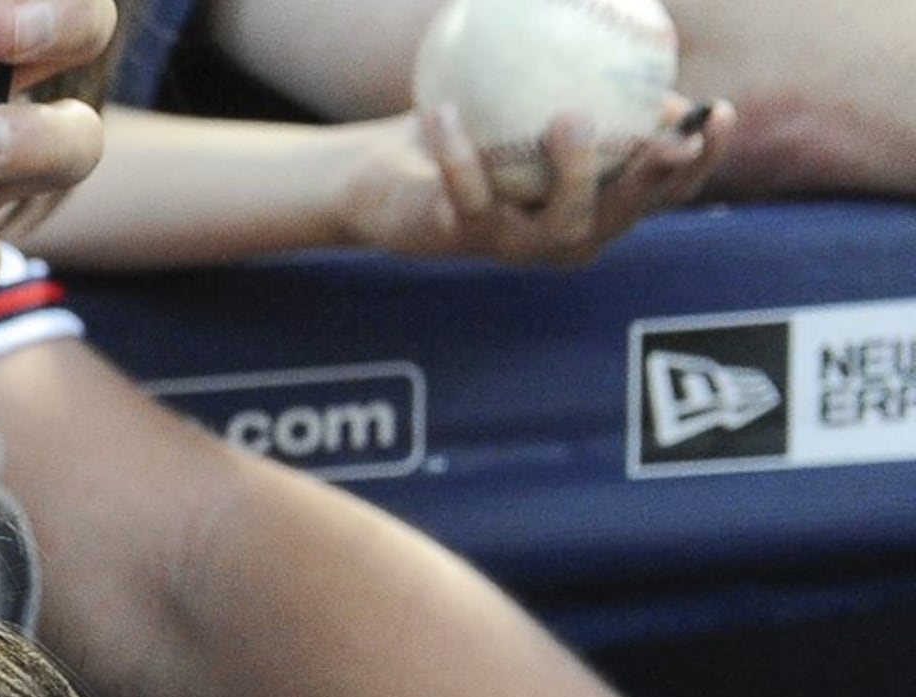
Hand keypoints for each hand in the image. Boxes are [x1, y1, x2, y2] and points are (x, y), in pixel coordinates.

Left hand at [341, 100, 727, 264]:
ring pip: (560, 219)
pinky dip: (457, 153)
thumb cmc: (486, 124)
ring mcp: (520, 243)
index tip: (720, 111)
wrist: (398, 173)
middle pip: (627, 213)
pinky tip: (446, 111)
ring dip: (572, 171)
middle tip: (669, 139)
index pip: (670, 187)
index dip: (704, 157)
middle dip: (654, 179)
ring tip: (572, 120)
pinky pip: (467, 193)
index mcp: (604, 200)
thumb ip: (594, 74)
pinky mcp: (465, 238)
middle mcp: (572, 233)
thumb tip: (644, 30)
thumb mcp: (543, 89)